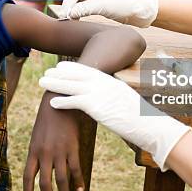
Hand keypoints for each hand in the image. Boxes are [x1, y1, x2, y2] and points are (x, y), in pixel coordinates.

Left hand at [23, 91, 84, 190]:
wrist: (60, 99)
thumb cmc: (48, 116)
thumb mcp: (38, 134)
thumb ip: (39, 151)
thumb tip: (39, 167)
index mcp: (33, 150)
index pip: (28, 177)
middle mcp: (44, 153)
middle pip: (45, 184)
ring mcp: (59, 151)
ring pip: (61, 180)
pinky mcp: (72, 147)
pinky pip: (75, 169)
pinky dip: (78, 181)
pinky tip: (80, 189)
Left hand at [40, 62, 190, 170]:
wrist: (149, 124)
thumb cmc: (140, 116)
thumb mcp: (126, 99)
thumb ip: (113, 95)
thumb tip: (108, 98)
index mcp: (110, 80)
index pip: (87, 70)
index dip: (72, 68)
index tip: (60, 66)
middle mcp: (104, 84)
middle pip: (76, 75)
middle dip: (60, 73)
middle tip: (46, 72)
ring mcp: (100, 94)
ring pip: (72, 86)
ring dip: (55, 84)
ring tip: (42, 82)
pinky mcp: (97, 107)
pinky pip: (75, 102)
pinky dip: (62, 101)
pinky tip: (52, 103)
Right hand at [61, 0, 157, 26]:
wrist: (138, 12)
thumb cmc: (123, 6)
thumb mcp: (103, 7)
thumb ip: (84, 9)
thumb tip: (68, 14)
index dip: (68, 2)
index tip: (65, 15)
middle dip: (67, 4)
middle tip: (63, 18)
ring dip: (70, 8)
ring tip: (67, 20)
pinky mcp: (93, 1)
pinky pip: (79, 5)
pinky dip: (75, 11)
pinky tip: (73, 19)